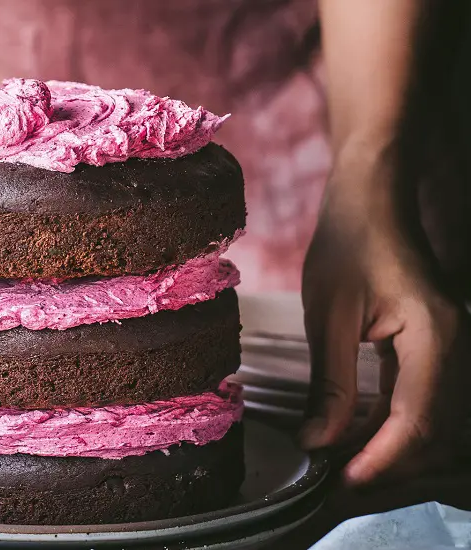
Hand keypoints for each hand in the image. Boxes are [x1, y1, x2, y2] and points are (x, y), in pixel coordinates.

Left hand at [300, 149, 470, 485]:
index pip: (416, 420)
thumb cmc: (349, 241)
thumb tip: (318, 440)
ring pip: (419, 413)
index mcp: (434, 336)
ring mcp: (443, 343)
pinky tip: (349, 426)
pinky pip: (410, 392)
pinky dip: (382, 415)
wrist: (371, 195)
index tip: (341, 480)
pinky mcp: (426, 340)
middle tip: (333, 476)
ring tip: (335, 458)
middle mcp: (451, 345)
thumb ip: (330, 383)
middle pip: (426, 426)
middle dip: (382, 458)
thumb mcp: (329, 316)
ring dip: (381, 441)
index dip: (381, 459)